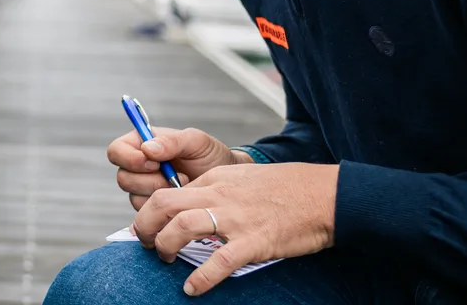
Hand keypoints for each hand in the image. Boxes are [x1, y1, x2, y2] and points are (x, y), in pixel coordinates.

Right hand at [108, 127, 242, 209]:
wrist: (226, 184)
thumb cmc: (210, 157)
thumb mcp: (196, 141)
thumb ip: (172, 141)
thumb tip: (147, 149)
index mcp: (141, 145)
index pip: (116, 151)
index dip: (129, 158)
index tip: (154, 162)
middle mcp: (138, 169)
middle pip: (123, 179)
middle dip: (150, 181)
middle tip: (175, 178)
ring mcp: (144, 192)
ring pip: (135, 199)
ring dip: (160, 196)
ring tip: (183, 187)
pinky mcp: (154, 212)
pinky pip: (148, 216)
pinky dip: (165, 211)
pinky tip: (181, 202)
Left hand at [132, 162, 337, 296]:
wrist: (323, 195)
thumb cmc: (285, 188)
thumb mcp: (242, 178)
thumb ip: (215, 189)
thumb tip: (191, 206)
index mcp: (215, 181)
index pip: (168, 191)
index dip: (150, 211)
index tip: (146, 227)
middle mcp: (219, 196)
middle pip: (163, 204)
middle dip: (144, 226)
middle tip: (144, 242)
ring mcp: (235, 218)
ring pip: (182, 227)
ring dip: (165, 245)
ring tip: (165, 259)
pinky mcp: (254, 241)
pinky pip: (219, 261)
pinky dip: (201, 278)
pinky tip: (191, 289)